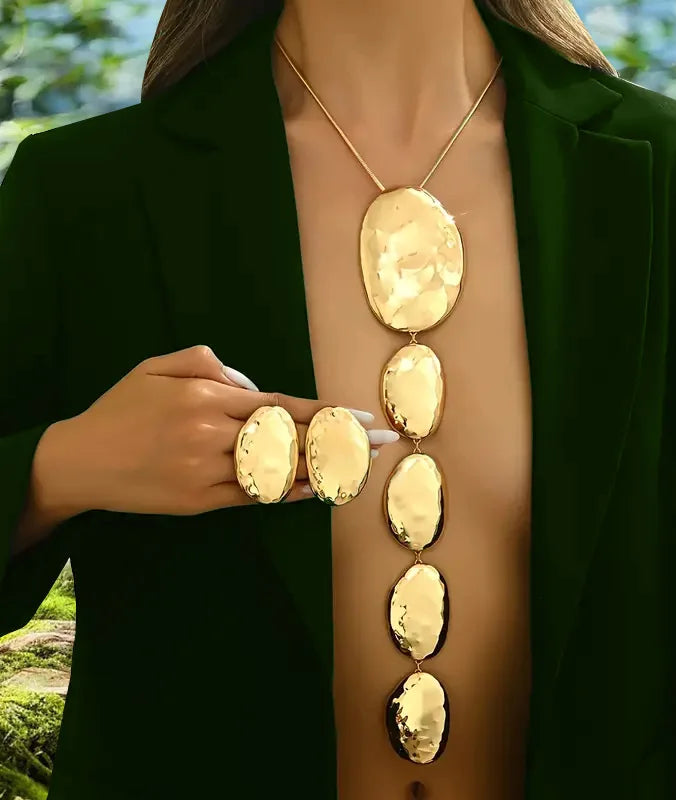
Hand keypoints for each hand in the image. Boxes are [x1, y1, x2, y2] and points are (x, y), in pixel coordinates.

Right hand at [35, 345, 398, 517]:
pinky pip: (255, 497)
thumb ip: (207, 362)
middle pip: (293, 438)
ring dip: (326, 469)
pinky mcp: (202, 502)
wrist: (79, 462)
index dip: (328, 413)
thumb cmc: (121, 409)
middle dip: (343, 440)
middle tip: (383, 444)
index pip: (284, 404)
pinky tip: (319, 489)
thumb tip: (251, 384)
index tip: (363, 417)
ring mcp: (209, 472)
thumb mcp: (156, 367)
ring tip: (364, 468)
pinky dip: (291, 493)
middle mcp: (214, 434)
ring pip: (280, 470)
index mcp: (207, 396)